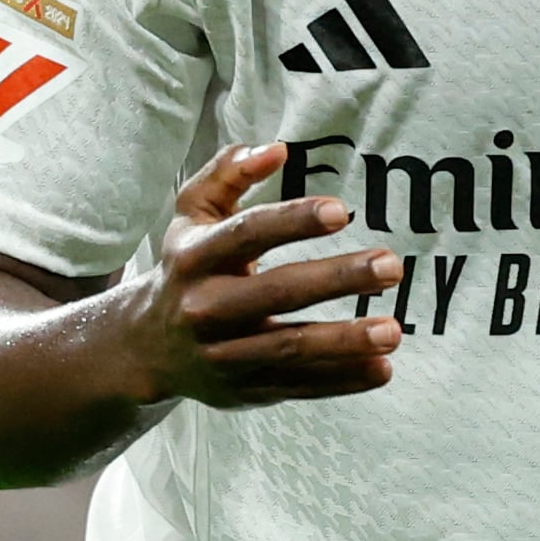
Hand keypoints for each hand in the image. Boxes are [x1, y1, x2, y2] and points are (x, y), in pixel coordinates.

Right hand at [124, 143, 403, 408]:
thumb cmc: (187, 264)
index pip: (246, 234)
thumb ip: (229, 172)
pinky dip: (341, 381)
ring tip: (393, 330)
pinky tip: (381, 369)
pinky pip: (297, 387)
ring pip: (289, 348)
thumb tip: (278, 150)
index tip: (340, 211)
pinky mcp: (244, 390)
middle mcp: (205, 308)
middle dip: (336, 279)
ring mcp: (224, 355)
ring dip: (345, 341)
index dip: (293, 221)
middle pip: (277, 293)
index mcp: (195, 257)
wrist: (146, 347)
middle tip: (391, 266)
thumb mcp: (193, 212)